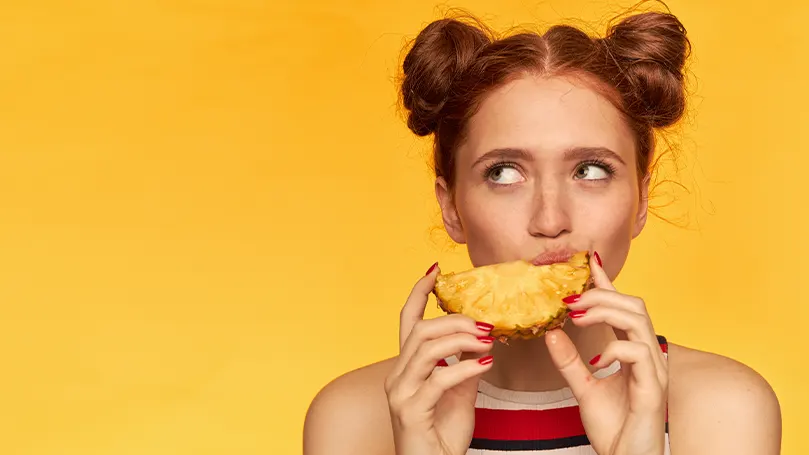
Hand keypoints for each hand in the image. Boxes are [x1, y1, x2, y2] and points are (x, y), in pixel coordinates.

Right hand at [384, 262, 495, 454]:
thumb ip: (465, 366)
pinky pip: (439, 379)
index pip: (407, 321)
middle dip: (454, 320)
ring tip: (488, 340)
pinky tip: (485, 364)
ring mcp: (400, 393)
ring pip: (426, 349)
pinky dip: (465, 368)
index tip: (434, 270)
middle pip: (420, 331)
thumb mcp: (459, 394)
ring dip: (461, 340)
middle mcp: (397, 376)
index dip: (418, 293)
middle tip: (485, 323)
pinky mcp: (410, 410)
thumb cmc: (442, 435)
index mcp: (406, 368)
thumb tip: (483, 341)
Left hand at [545, 252, 667, 454]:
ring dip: (604, 310)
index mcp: (635, 353)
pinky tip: (595, 361)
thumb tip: (551, 333)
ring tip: (576, 317)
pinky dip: (613, 348)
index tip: (587, 263)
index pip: (622, 307)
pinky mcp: (653, 388)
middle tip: (569, 300)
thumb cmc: (615, 429)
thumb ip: (570, 362)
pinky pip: (639, 353)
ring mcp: (655, 370)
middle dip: (601, 294)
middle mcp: (650, 355)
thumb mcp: (584, 389)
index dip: (607, 283)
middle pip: (634, 304)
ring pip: (638, 319)